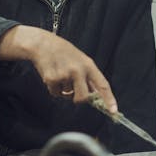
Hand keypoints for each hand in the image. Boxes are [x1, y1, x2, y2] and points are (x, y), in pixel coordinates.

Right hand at [0, 26, 117, 113]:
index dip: (109, 99)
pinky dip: (53, 89)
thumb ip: (88, 76)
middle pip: (83, 97)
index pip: (102, 84)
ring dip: (63, 89)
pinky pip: (55, 93)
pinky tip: (51, 75)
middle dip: (78, 99)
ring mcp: (65, 75)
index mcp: (88, 65)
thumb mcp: (80, 59)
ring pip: (67, 95)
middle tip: (73, 93)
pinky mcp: (52, 79)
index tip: (113, 111)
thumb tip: (94, 94)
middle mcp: (78, 71)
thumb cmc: (63, 52)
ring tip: (59, 73)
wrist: (42, 44)